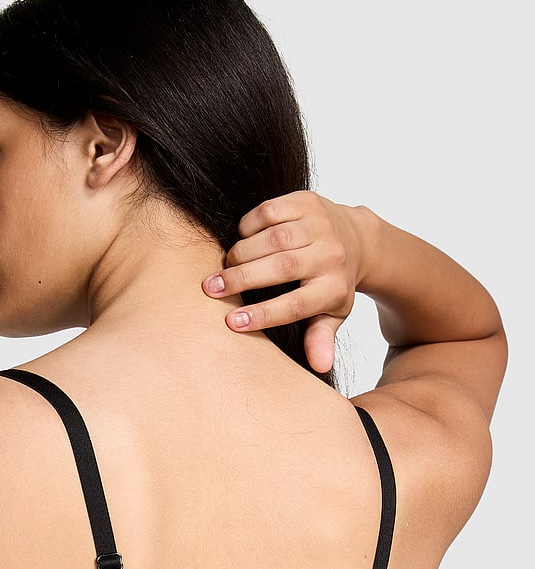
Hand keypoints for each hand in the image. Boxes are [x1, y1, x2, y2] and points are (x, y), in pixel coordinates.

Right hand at [202, 191, 365, 372]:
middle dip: (242, 279)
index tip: (232, 322)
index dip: (262, 315)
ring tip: (223, 267)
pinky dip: (249, 225)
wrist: (356, 237)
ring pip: (273, 238)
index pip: (295, 305)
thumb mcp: (331, 313)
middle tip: (211, 289)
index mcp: (333, 289)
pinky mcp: (307, 202)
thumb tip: (319, 366)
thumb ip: (321, 338)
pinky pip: (270, 211)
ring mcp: (320, 225)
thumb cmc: (333, 282)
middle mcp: (331, 255)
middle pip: (282, 268)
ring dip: (241, 253)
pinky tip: (241, 239)